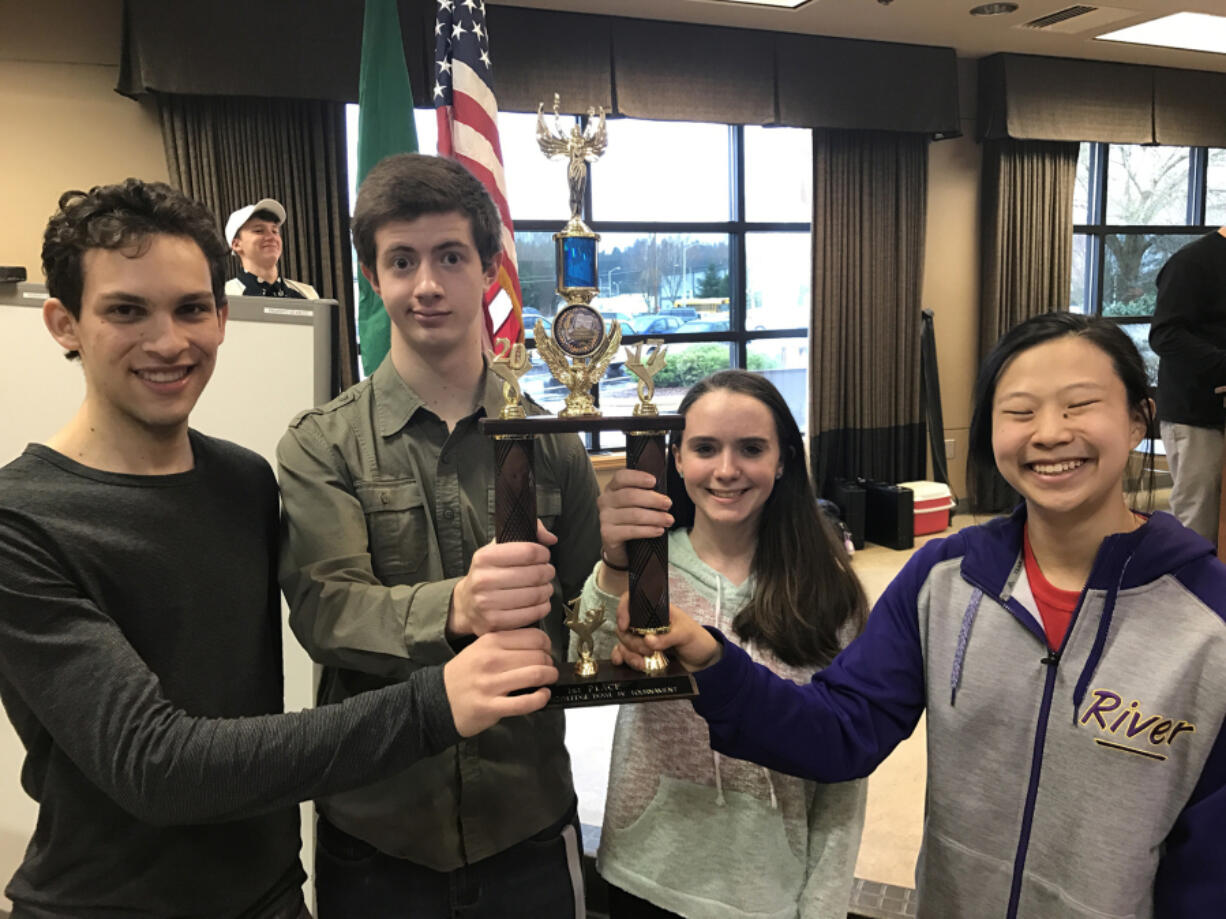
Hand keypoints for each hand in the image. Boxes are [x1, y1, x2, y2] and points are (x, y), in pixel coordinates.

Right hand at [443, 629, 557, 735]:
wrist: (436, 700)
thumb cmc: (463, 675)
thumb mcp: (480, 649)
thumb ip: (506, 644)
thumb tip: (540, 646)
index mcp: (490, 641)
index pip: (534, 636)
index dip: (547, 645)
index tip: (546, 652)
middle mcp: (491, 660)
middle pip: (538, 655)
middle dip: (549, 663)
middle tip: (549, 669)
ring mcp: (490, 684)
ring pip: (535, 675)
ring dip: (549, 678)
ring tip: (548, 680)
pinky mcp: (491, 707)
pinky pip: (526, 702)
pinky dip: (541, 698)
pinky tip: (542, 696)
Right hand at [449, 520, 557, 636]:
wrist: (466, 605)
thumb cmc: (488, 573)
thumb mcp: (498, 549)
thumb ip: (526, 534)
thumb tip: (551, 538)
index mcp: (483, 557)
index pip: (528, 551)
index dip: (543, 553)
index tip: (544, 556)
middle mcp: (483, 580)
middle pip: (535, 574)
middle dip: (547, 572)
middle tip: (548, 573)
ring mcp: (487, 604)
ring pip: (535, 595)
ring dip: (547, 590)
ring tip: (545, 587)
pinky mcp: (494, 622)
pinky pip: (532, 614)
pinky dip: (543, 607)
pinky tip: (541, 602)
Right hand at [598, 468, 672, 570]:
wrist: (620, 547)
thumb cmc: (631, 519)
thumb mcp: (636, 503)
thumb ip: (644, 492)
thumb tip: (663, 489)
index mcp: (612, 488)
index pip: (621, 477)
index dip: (638, 477)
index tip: (654, 481)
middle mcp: (605, 500)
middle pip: (630, 496)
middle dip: (652, 499)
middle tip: (668, 504)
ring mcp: (605, 518)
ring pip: (634, 514)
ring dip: (655, 517)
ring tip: (668, 520)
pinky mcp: (608, 534)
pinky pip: (631, 531)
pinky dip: (648, 530)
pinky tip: (659, 530)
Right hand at [611, 595, 720, 672]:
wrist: (703, 661)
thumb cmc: (697, 640)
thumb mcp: (686, 634)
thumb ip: (668, 637)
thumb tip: (648, 640)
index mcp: (656, 611)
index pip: (632, 601)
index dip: (623, 610)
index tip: (625, 625)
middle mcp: (645, 623)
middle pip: (625, 627)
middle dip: (632, 641)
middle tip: (648, 651)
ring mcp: (642, 639)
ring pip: (623, 642)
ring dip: (628, 654)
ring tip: (642, 664)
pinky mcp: (641, 654)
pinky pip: (624, 654)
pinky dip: (621, 658)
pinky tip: (620, 662)